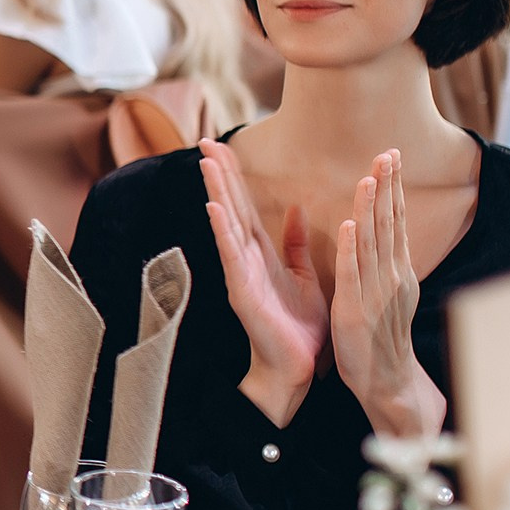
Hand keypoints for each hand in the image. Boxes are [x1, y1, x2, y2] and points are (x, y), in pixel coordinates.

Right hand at [200, 139, 326, 426]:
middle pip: (230, 207)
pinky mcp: (243, 291)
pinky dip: (222, 230)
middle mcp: (246, 259)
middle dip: (219, 174)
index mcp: (262, 254)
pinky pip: (232, 255)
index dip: (235, 176)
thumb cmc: (300, 328)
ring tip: (206, 163)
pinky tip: (215, 207)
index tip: (224, 145)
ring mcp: (241, 274)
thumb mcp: (305, 276)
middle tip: (204, 141)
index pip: (245, 206)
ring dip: (216, 193)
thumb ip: (296, 244)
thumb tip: (296, 209)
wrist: (297, 368)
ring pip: (227, 225)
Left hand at [329, 151, 445, 437]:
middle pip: (389, 223)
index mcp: (394, 270)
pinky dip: (353, 249)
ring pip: (374, 242)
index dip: (393, 188)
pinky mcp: (356, 310)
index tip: (392, 156)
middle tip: (389, 152)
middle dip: (389, 186)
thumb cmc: (380, 335)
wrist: (385, 379)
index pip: (394, 221)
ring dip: (372, 208)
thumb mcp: (384, 291)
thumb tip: (383, 230)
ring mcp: (375, 292)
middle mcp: (390, 275)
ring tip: (371, 176)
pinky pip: (354, 275)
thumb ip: (382, 259)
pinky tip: (351, 225)